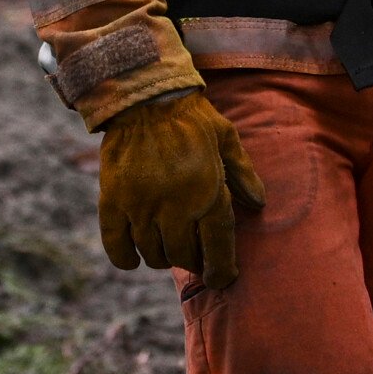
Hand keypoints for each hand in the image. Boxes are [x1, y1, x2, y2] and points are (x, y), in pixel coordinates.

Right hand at [96, 89, 265, 290]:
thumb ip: (243, 173)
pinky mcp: (113, 201)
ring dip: (162, 256)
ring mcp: (141, 206)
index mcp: (207, 192)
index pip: (217, 246)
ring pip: (152, 252)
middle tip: (192, 255)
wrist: (143, 96)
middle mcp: (175, 206)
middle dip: (191, 261)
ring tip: (166, 247)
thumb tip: (259, 203)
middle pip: (183, 255)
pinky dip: (125, 258)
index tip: (221, 278)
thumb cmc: (190, 116)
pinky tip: (133, 258)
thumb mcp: (226, 137)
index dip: (221, 269)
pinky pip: (116, 244)